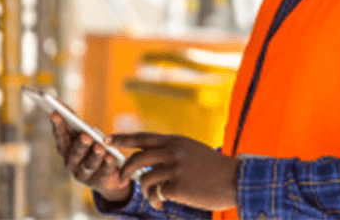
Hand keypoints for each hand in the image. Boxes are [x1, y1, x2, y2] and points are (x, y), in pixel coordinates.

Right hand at [51, 113, 132, 203]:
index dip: (58, 126)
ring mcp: (84, 174)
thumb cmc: (93, 147)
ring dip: (95, 155)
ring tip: (100, 148)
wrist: (107, 175)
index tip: (56, 113)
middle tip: (86, 136)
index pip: (60, 137)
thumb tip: (64, 108)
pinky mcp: (98, 181)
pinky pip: (104, 172)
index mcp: (66, 148)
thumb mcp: (85, 135)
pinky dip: (107, 164)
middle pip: (75, 153)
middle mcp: (71, 162)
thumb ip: (77, 125)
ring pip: (89, 164)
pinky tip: (111, 158)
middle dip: (80, 144)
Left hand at [107, 132, 239, 210]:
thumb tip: (148, 159)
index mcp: (175, 140)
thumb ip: (170, 151)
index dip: (122, 138)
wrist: (234, 179)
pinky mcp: (178, 185)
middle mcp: (173, 151)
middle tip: (120, 177)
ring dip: (145, 190)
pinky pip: (157, 193)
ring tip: (154, 196)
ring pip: (146, 178)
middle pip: (138, 157)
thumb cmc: (212, 167)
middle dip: (124, 168)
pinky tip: (163, 202)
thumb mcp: (190, 150)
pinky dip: (156, 199)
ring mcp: (175, 168)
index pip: (142, 137)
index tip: (105, 138)